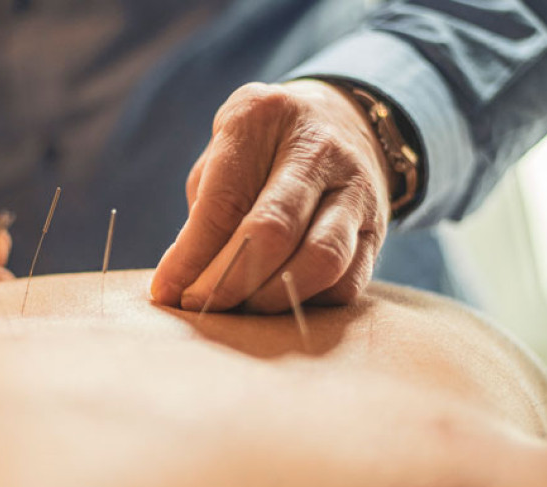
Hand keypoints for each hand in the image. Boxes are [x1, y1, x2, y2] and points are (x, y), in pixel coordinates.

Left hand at [152, 80, 394, 312]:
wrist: (341, 122)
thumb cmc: (261, 149)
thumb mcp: (222, 155)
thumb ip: (204, 213)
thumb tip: (179, 284)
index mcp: (262, 116)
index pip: (224, 199)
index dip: (192, 255)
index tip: (167, 291)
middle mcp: (317, 148)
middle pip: (273, 230)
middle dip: (228, 281)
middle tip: (200, 306)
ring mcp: (357, 188)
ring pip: (321, 260)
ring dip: (272, 299)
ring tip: (240, 309)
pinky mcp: (379, 228)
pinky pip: (347, 282)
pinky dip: (309, 302)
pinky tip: (279, 301)